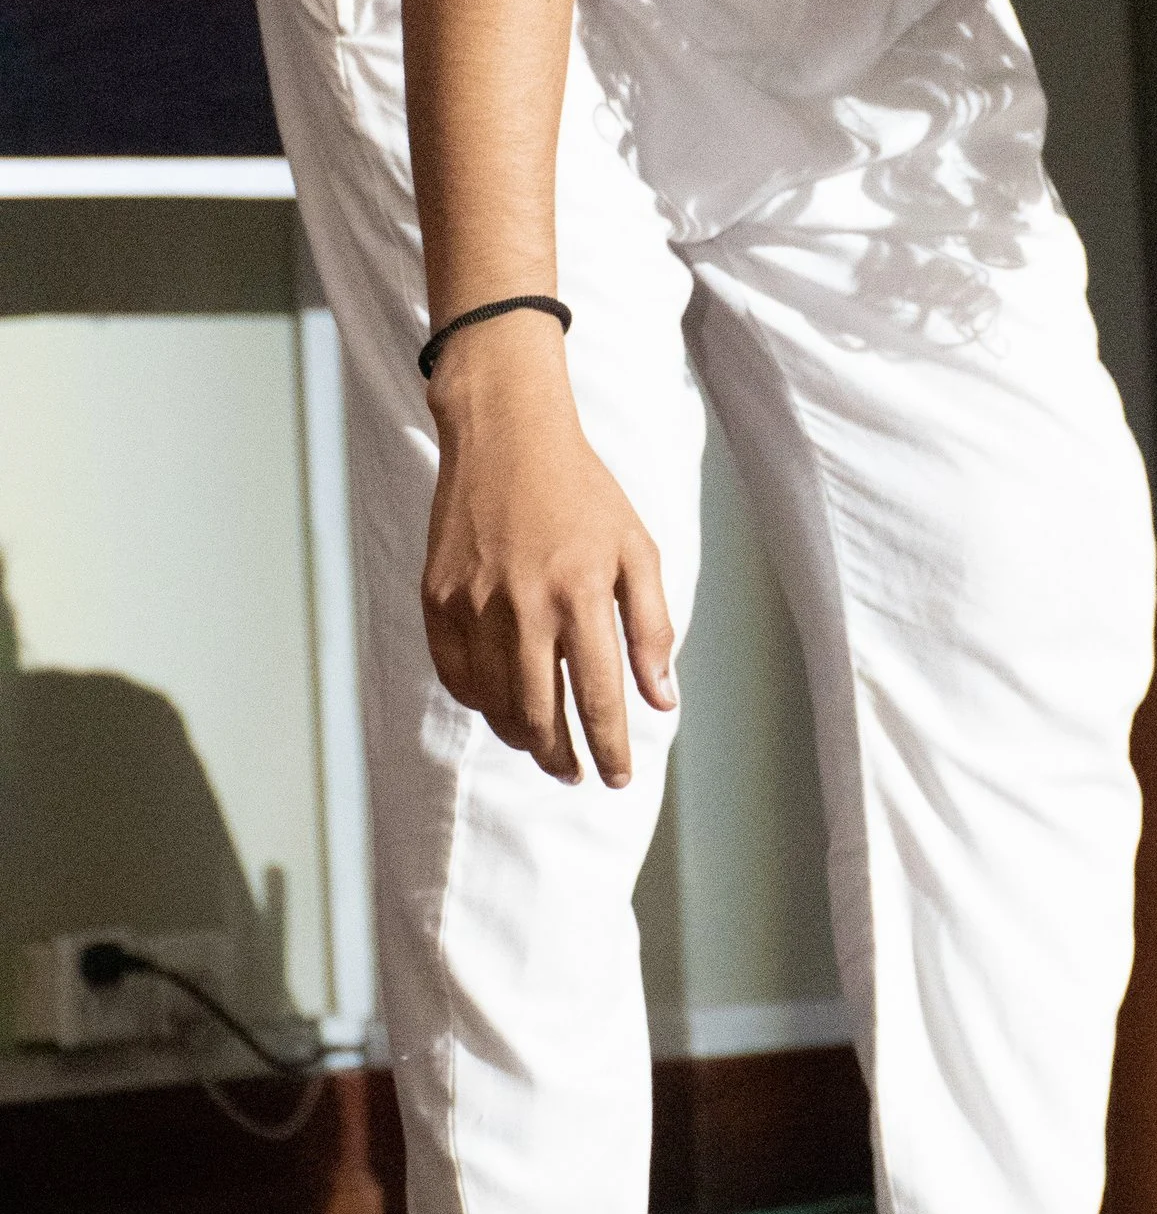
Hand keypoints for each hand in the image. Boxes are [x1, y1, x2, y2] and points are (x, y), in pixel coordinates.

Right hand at [419, 321, 675, 785]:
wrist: (505, 435)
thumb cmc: (584, 493)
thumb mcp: (636, 549)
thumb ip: (652, 627)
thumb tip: (662, 701)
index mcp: (580, 594)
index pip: (599, 698)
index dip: (609, 748)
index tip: (618, 778)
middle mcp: (522, 606)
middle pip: (540, 715)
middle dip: (563, 758)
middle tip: (577, 775)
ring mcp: (472, 604)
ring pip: (494, 704)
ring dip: (522, 737)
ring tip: (544, 745)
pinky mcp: (436, 598)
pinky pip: (456, 676)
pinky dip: (480, 701)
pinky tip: (502, 705)